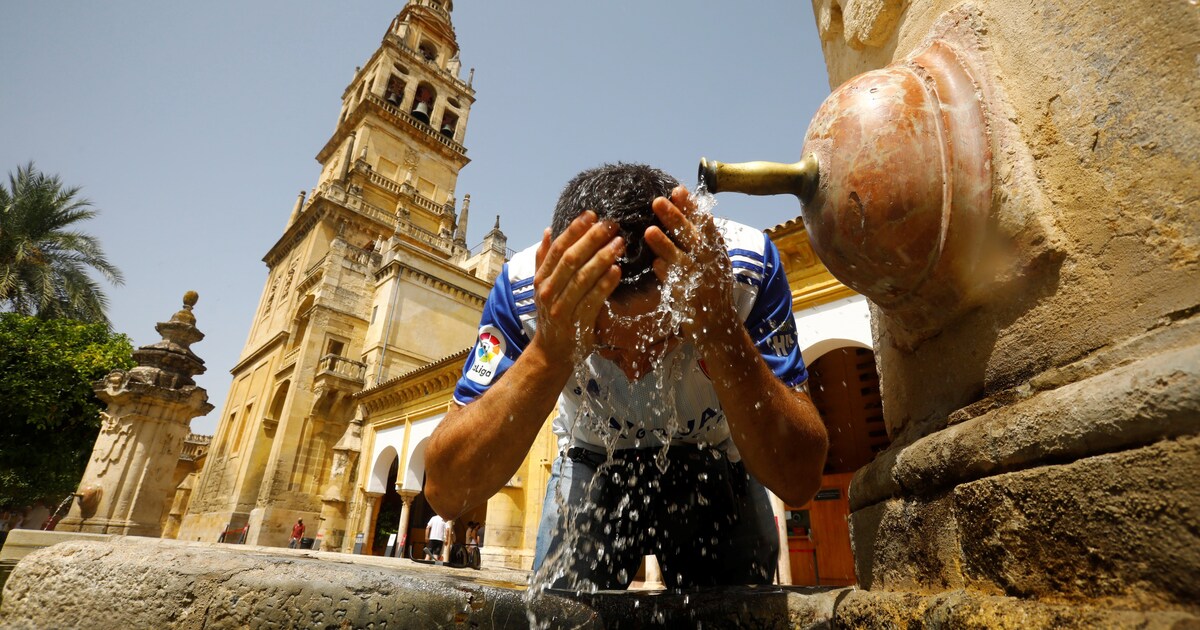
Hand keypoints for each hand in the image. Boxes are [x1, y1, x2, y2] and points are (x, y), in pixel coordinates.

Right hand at [532, 210, 624, 360]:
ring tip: (619, 243)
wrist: (551, 352)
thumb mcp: (543, 286)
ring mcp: (562, 307)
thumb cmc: (552, 315)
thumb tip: (549, 230)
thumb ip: (544, 258)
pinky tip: (617, 270)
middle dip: (592, 239)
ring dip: (602, 258)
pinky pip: (593, 299)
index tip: (591, 214)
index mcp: (542, 278)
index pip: (558, 248)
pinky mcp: (578, 322)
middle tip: (611, 225)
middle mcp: (549, 291)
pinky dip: (605, 284)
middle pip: (571, 259)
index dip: (575, 230)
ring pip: (583, 277)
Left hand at [645, 186, 737, 343]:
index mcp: (717, 251)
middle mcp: (712, 264)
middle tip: (657, 201)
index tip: (678, 190)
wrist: (719, 325)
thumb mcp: (712, 261)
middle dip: (676, 218)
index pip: (705, 223)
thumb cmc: (711, 288)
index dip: (692, 207)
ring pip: (683, 259)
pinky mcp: (692, 300)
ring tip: (649, 231)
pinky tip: (656, 264)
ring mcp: (702, 282)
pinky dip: (667, 273)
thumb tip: (686, 209)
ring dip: (666, 245)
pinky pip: (677, 283)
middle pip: (693, 237)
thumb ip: (699, 239)